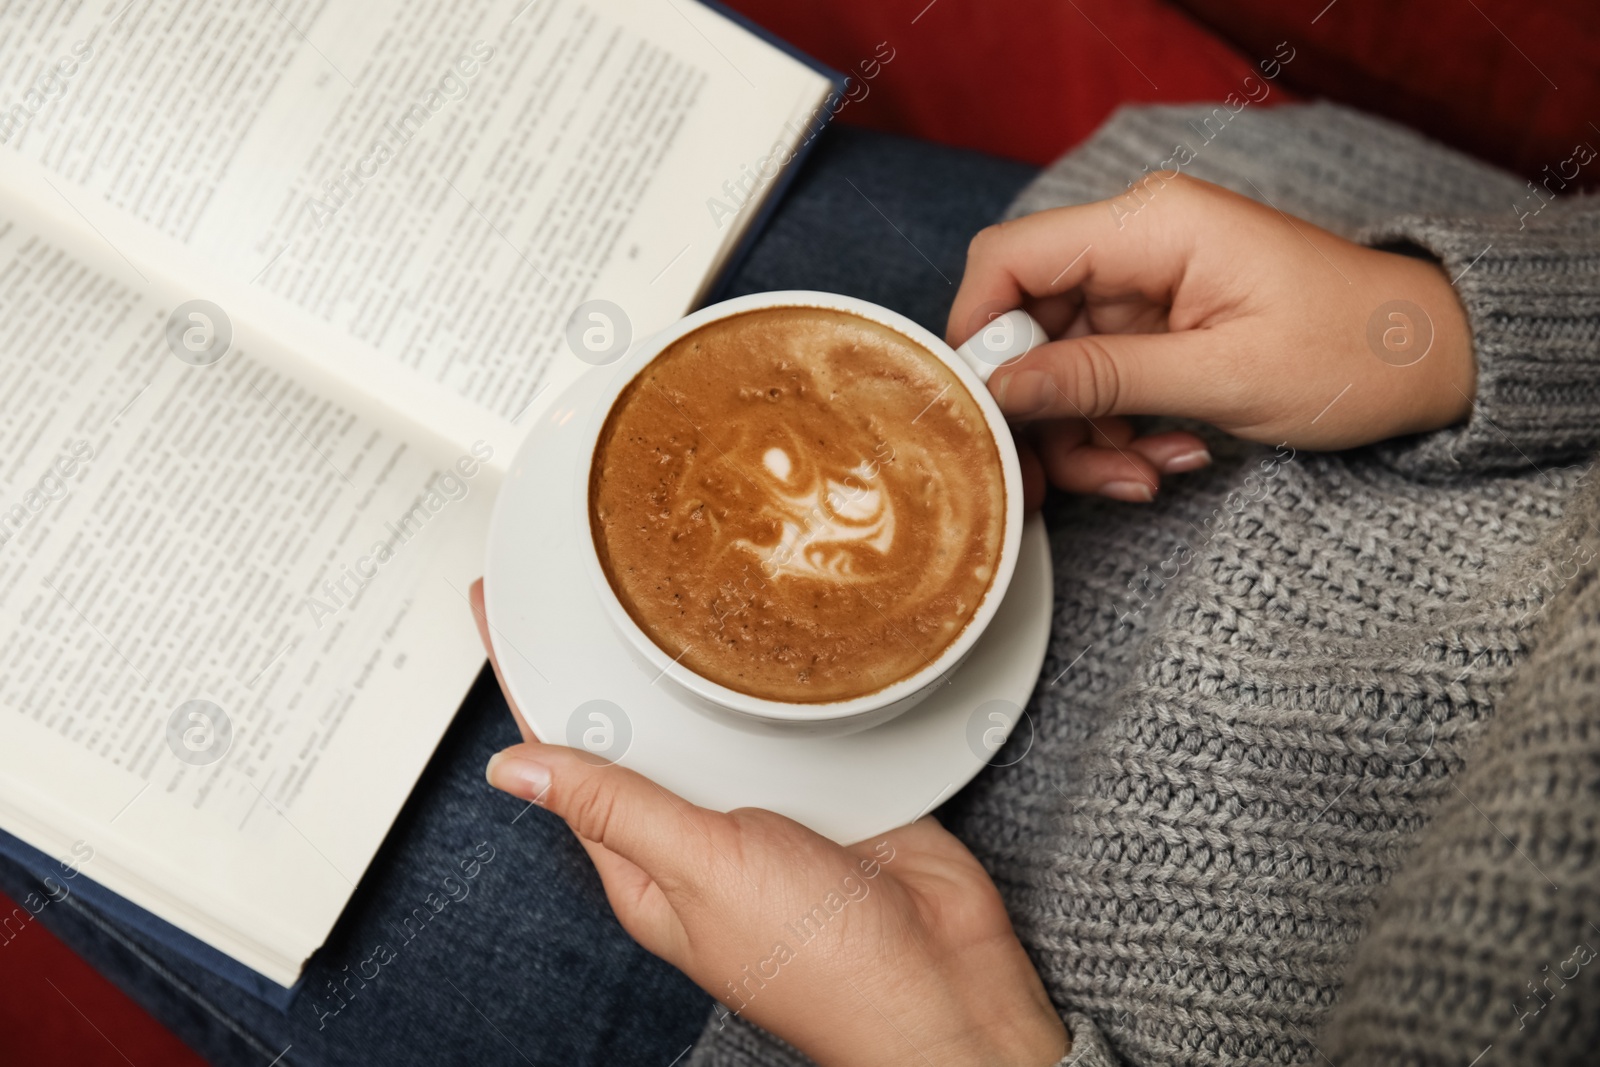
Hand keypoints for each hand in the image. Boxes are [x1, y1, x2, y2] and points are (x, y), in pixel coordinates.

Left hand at [468, 581, 1067, 1066]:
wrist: (944, 986)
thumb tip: (514, 769)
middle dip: (605, 656)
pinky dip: (774, 681)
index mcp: (648, 865)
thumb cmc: (820, 961)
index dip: (531, 684)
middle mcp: (701, 833)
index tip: (502, 613)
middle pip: (638, 728)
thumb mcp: (700, 870)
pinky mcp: (830, 788)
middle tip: (575, 574)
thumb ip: (618, 810)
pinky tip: (767, 638)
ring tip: (659, 586)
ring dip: (693, 662)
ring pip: (714, 719)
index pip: (566, 758)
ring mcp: (767, 809)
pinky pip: (787, 723)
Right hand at [949, 173, 1474, 504]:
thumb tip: (1002, 386)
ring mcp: (1143, 290)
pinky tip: (1168, 458)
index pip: (1010, 258)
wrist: (1432, 362)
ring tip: (1146, 475)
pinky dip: (1117, 433)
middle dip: (1041, 411)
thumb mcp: (1223, 375)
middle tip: (1058, 480)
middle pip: (1028, 326)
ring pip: (1057, 369)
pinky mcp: (1155, 330)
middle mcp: (1135, 247)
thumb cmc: (1353, 351)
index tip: (988, 410)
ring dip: (1085, 436)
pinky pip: (1099, 385)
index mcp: (1151, 225)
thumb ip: (1103, 378)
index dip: (978, 332)